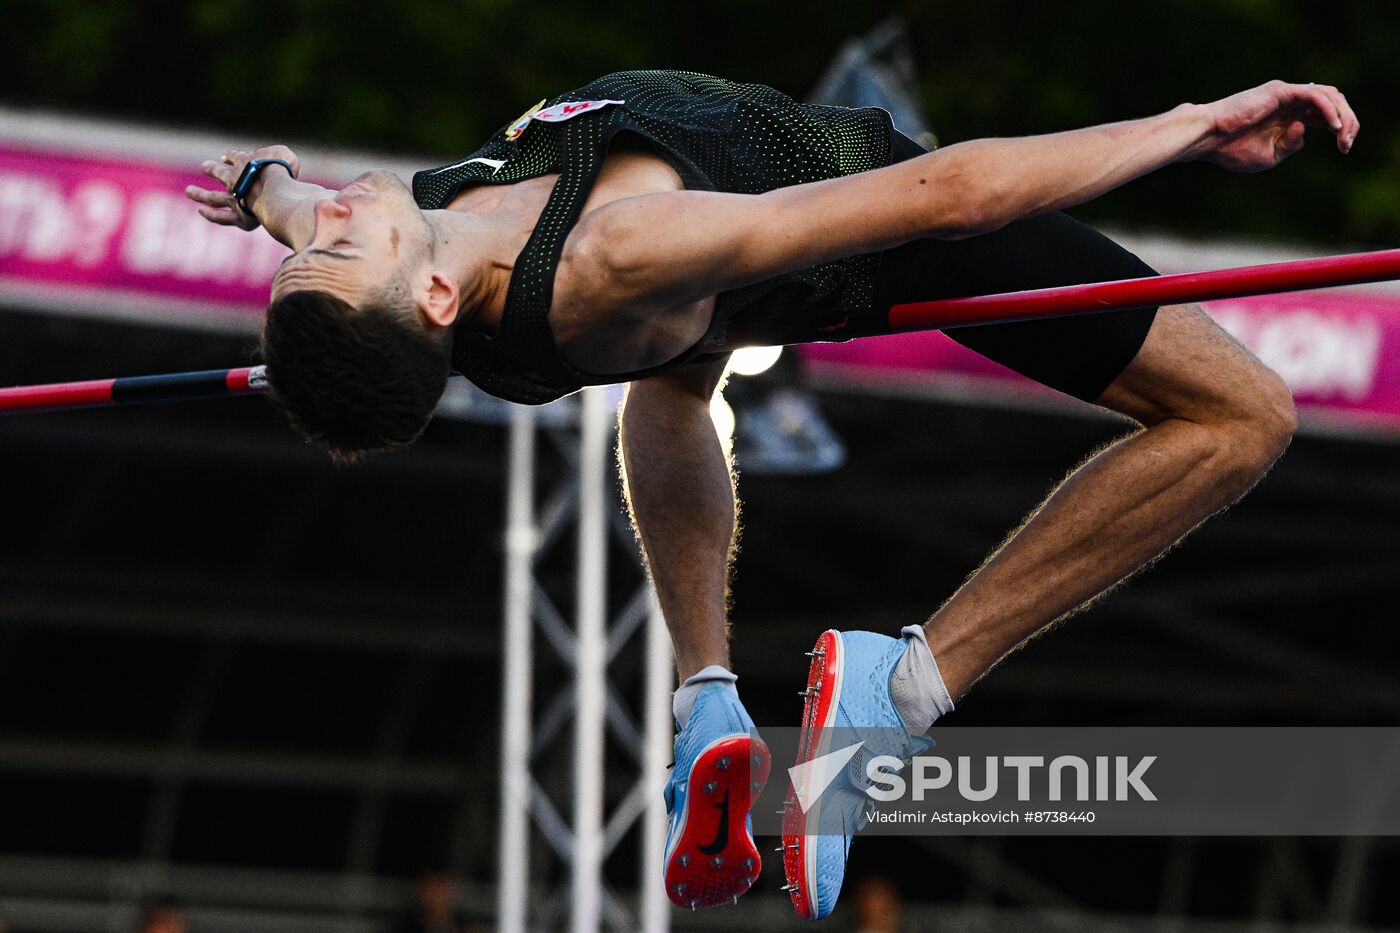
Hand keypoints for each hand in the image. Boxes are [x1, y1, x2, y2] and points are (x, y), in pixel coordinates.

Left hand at [185, 145, 301, 228]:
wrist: (273, 192)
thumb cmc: (281, 173)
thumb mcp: (286, 157)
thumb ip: (284, 158)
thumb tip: (286, 165)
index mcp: (245, 162)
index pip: (236, 157)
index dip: (231, 157)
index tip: (226, 156)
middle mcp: (234, 179)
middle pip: (219, 173)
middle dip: (212, 169)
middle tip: (204, 166)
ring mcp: (234, 198)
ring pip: (213, 196)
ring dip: (200, 194)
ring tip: (189, 191)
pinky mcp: (239, 216)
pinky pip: (221, 217)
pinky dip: (211, 214)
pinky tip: (202, 211)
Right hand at [1197, 80, 1358, 172]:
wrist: (1208, 138)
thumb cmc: (1230, 149)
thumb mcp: (1269, 157)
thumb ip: (1291, 145)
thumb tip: (1304, 129)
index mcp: (1288, 116)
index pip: (1326, 115)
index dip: (1342, 129)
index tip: (1345, 149)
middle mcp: (1291, 101)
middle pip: (1334, 102)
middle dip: (1349, 122)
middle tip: (1347, 144)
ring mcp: (1287, 94)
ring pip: (1329, 95)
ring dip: (1343, 114)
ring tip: (1344, 134)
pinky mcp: (1281, 91)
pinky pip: (1314, 96)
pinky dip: (1327, 109)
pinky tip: (1333, 125)